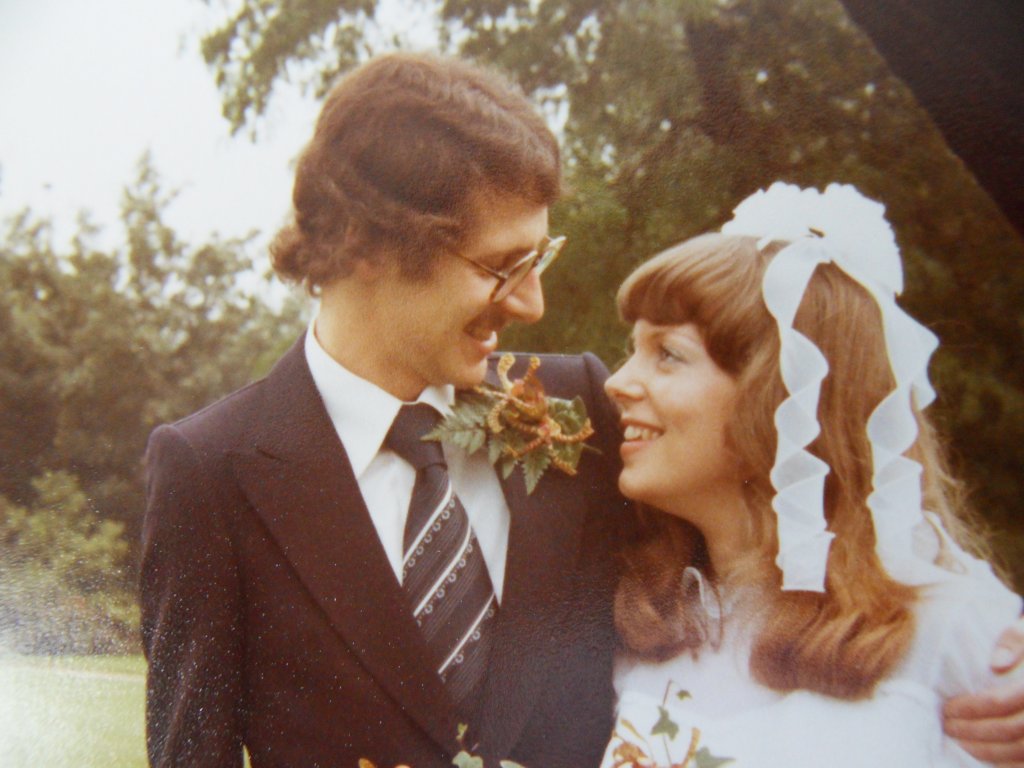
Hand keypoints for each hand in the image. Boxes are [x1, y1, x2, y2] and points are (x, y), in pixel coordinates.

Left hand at [944, 616, 1023, 765]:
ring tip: (961, 742)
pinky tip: (986, 756)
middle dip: (974, 732)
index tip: (948, 709)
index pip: (1002, 702)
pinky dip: (1008, 763)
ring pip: (1022, 751)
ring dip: (988, 752)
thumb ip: (1014, 639)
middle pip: (1011, 731)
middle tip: (948, 727)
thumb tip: (997, 663)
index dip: (972, 709)